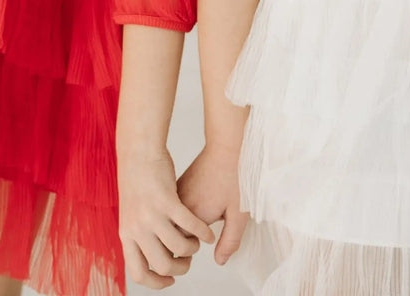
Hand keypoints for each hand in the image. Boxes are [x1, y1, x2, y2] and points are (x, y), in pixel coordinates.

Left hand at [118, 149, 214, 288]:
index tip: (170, 279)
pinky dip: (202, 233)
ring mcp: (151, 214)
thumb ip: (138, 235)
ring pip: (179, 247)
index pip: (138, 274)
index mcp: (126, 234)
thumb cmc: (138, 181)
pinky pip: (190, 225)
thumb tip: (148, 256)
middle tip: (188, 259)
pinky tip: (208, 232)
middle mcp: (137, 228)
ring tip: (197, 242)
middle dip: (180, 268)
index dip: (156, 283)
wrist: (138, 152)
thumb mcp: (130, 213)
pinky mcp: (166, 200)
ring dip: (193, 249)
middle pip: (162, 265)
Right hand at [177, 143, 248, 264]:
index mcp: (194, 215)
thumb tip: (219, 261)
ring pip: (170, 219)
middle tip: (194, 245)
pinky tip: (192, 210)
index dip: (186, 253)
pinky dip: (178, 213)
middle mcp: (181, 205)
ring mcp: (177, 193)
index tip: (195, 254)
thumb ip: (229, 241)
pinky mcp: (179, 184)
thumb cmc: (236, 178)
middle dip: (178, 244)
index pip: (180, 246)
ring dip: (177, 227)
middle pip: (171, 234)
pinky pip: (173, 206)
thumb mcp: (239, 215)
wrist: (228, 147)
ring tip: (194, 228)